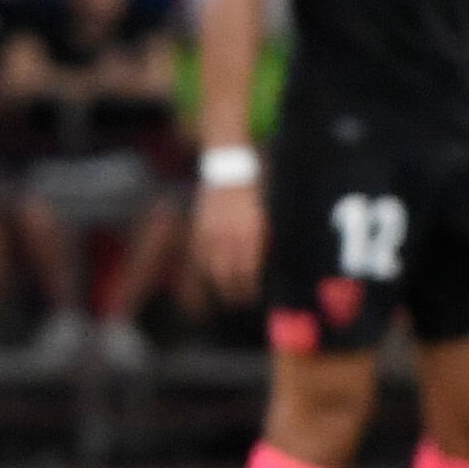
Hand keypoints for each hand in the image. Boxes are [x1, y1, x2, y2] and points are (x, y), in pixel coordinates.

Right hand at [194, 175, 263, 300]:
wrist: (230, 166)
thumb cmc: (256, 187)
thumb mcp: (268, 211)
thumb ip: (265, 235)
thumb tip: (265, 256)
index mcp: (250, 233)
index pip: (247, 271)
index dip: (249, 288)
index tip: (253, 296)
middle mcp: (229, 237)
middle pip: (228, 275)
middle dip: (234, 292)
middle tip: (240, 301)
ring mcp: (212, 233)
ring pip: (211, 269)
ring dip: (218, 285)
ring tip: (225, 294)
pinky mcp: (200, 228)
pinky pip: (200, 256)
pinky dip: (205, 269)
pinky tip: (210, 274)